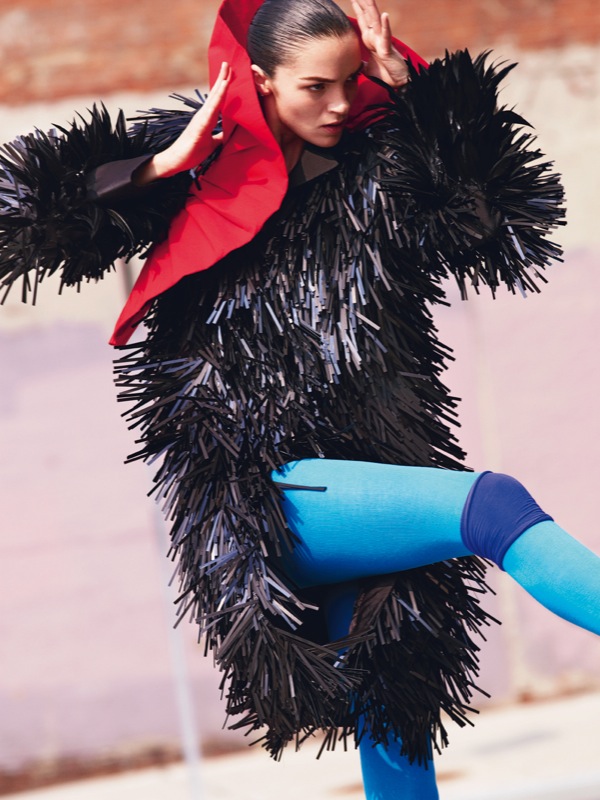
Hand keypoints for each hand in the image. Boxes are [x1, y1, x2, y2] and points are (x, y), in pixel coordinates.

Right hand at [135, 62, 231, 184]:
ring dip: (221, 85)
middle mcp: (203, 115)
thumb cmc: (192, 152)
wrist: (176, 161)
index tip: (231, 73)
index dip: (225, 86)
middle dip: (223, 78)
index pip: (218, 99)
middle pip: (216, 94)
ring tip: (227, 71)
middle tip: (230, 62)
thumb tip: (228, 134)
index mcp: (207, 118)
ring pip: (214, 99)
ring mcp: (201, 119)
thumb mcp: (212, 144)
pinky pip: (211, 111)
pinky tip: (222, 91)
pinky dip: (218, 100)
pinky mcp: (199, 127)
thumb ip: (220, 136)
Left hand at [350, 0, 409, 87]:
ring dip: (372, 8)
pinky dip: (386, 25)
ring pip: (376, 21)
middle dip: (362, 2)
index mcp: (370, 39)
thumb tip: (353, 66)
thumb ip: (361, 64)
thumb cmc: (385, 73)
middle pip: (367, 15)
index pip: (362, 20)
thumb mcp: (367, 68)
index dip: (357, 8)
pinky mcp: (387, 48)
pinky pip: (387, 35)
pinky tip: (385, 15)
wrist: (398, 82)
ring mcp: (382, 41)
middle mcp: (376, 36)